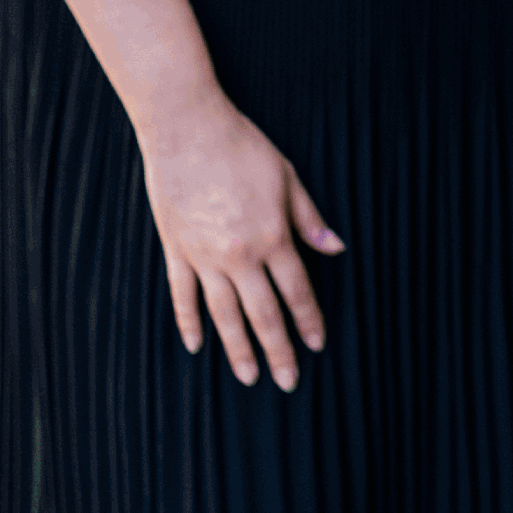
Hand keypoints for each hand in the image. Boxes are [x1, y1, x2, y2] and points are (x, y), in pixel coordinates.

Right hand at [134, 95, 343, 390]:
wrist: (188, 130)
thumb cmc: (243, 149)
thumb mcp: (288, 178)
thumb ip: (310, 220)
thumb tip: (337, 249)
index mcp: (272, 237)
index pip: (296, 291)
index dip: (309, 321)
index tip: (317, 345)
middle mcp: (239, 256)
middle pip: (263, 314)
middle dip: (278, 350)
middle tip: (288, 381)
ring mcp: (203, 257)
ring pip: (223, 316)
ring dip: (237, 349)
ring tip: (248, 377)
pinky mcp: (176, 251)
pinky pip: (182, 296)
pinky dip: (188, 323)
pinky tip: (196, 346)